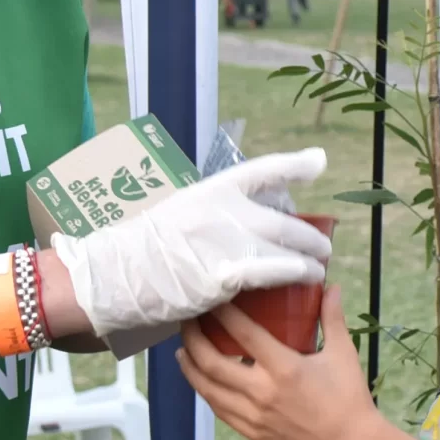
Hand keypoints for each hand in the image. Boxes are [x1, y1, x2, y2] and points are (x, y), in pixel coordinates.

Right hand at [51, 150, 329, 353]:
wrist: (116, 274)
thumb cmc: (145, 248)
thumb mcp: (179, 212)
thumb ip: (215, 213)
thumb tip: (248, 220)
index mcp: (210, 190)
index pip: (260, 171)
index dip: (294, 165)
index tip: (318, 161)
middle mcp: (222, 211)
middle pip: (281, 219)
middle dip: (309, 234)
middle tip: (323, 244)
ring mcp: (224, 242)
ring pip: (283, 246)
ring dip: (308, 258)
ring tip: (319, 267)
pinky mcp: (222, 275)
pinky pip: (270, 272)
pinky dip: (292, 273)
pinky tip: (306, 278)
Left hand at [180, 285, 382, 439]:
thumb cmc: (350, 399)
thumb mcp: (343, 354)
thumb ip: (332, 318)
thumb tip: (331, 287)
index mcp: (284, 368)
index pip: (243, 333)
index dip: (222, 313)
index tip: (212, 297)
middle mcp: (262, 391)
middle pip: (212, 361)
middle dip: (193, 338)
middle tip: (187, 321)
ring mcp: (253, 415)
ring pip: (208, 389)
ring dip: (191, 366)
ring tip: (182, 350)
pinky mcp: (252, 432)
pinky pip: (219, 410)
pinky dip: (205, 391)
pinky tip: (201, 380)